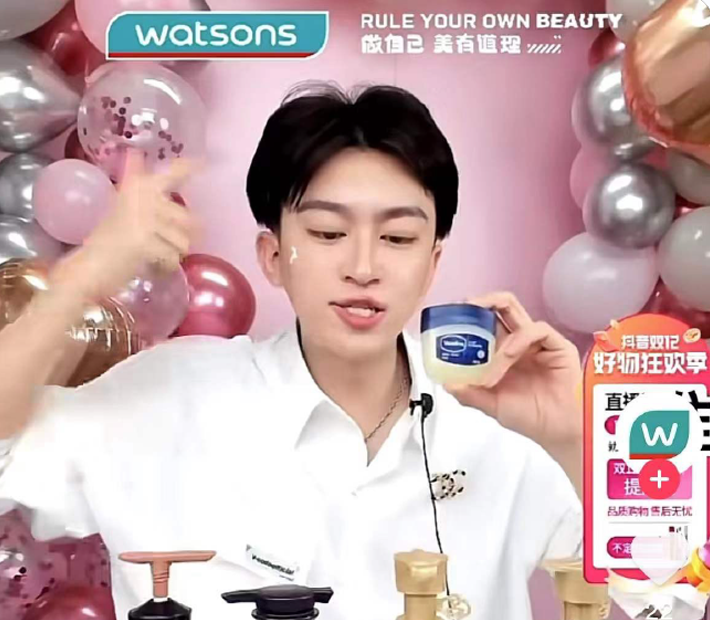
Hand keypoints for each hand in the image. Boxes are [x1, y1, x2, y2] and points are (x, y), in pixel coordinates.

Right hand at [51, 150, 197, 301]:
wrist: (86, 269)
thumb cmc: (104, 244)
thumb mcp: (120, 211)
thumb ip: (136, 191)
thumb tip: (136, 156)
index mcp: (135, 189)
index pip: (168, 174)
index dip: (186, 168)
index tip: (202, 163)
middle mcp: (141, 199)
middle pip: (185, 217)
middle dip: (183, 236)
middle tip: (166, 245)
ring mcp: (143, 220)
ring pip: (183, 240)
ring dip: (173, 254)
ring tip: (154, 256)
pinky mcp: (144, 242)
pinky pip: (172, 257)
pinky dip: (165, 267)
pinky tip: (152, 266)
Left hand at [444, 292, 582, 449]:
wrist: (559, 431)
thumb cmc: (531, 417)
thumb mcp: (492, 405)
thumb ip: (469, 393)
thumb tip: (446, 383)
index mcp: (503, 353)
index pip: (484, 323)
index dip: (469, 317)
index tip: (450, 317)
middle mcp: (518, 341)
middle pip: (499, 307)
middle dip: (479, 303)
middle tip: (463, 307)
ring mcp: (537, 341)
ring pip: (513, 309)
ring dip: (494, 327)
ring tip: (488, 358)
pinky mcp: (557, 345)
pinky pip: (536, 329)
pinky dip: (519, 339)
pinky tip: (509, 355)